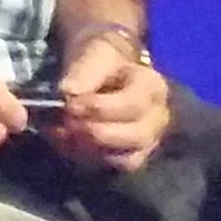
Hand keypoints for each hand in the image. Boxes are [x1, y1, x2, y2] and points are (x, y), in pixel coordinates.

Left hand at [48, 26, 169, 172]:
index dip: (98, 108)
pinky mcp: (133, 157)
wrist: (104, 71)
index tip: (69, 103)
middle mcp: (158, 118)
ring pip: (127, 158)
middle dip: (95, 131)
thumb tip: (69, 92)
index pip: (133, 105)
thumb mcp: (95, 54)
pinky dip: (88, 159)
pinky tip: (66, 143)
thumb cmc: (102, 62)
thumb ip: (84, 71)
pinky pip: (114, 167)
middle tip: (65, 121)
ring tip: (62, 133)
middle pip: (136, 136)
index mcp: (153, 87)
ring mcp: (149, 141)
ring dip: (91, 149)